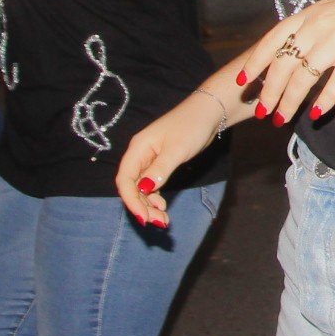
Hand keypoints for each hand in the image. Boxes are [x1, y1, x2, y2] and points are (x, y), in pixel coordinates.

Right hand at [116, 91, 233, 228]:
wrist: (209, 113)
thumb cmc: (192, 126)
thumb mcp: (177, 150)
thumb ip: (160, 170)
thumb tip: (144, 189)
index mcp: (138, 149)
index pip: (125, 180)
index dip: (131, 200)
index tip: (143, 217)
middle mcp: (140, 155)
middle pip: (132, 187)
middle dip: (142, 206)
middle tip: (158, 222)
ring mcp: (150, 160)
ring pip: (142, 188)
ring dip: (150, 205)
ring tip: (163, 220)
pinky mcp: (161, 164)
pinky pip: (152, 185)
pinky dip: (156, 198)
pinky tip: (163, 207)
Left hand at [235, 0, 334, 130]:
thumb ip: (314, 28)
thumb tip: (294, 51)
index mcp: (312, 13)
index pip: (274, 38)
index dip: (256, 61)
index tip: (243, 80)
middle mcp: (320, 25)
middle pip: (284, 62)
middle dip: (269, 90)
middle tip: (262, 110)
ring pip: (304, 76)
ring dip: (290, 101)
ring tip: (281, 119)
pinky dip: (323, 101)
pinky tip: (315, 115)